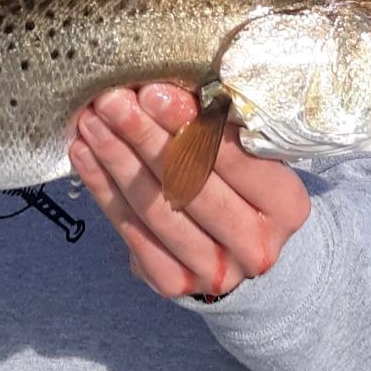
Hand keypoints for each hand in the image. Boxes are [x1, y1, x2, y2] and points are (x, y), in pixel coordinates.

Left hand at [69, 83, 310, 298]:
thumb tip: (164, 87)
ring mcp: (215, 271)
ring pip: (156, 208)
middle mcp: (257, 246)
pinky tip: (84, 154)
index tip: (153, 93)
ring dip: (117, 159)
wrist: (236, 247)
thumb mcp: (247, 152)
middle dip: (145, 137)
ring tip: (91, 121)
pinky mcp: (174, 283)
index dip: (191, 126)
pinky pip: (131, 231)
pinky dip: (103, 188)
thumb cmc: (240, 182)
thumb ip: (217, 125)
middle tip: (112, 101)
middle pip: (190, 185)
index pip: (236, 160)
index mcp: (286, 205)